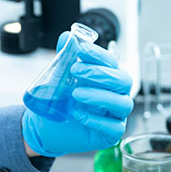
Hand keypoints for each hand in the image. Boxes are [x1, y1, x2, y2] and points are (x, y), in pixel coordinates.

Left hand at [22, 32, 133, 156]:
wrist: (46, 126)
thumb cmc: (60, 100)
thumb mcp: (59, 77)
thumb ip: (64, 57)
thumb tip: (66, 37)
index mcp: (108, 78)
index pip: (112, 62)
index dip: (99, 55)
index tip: (81, 50)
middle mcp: (116, 95)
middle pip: (124, 81)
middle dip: (100, 73)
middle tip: (75, 71)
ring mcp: (116, 115)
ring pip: (122, 103)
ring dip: (99, 96)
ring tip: (75, 94)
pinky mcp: (111, 135)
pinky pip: (114, 128)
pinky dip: (96, 119)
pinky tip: (77, 113)